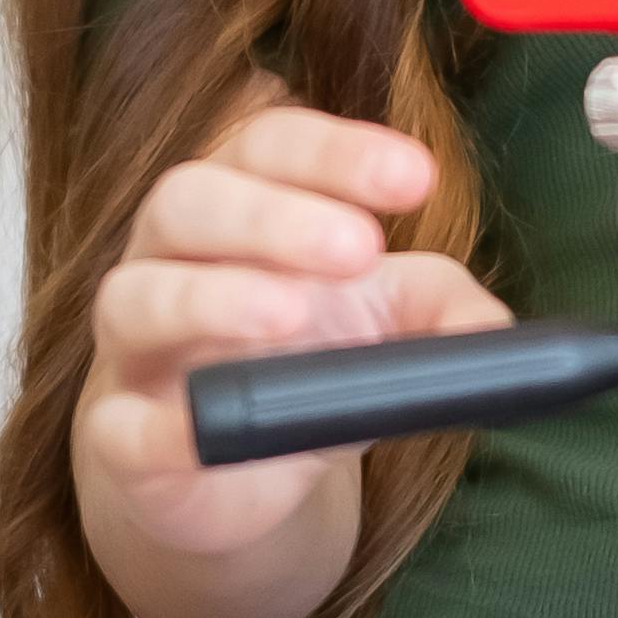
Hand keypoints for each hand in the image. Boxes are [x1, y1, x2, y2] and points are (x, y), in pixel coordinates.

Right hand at [73, 95, 509, 574]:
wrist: (233, 472)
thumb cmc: (303, 363)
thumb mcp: (387, 327)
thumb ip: (444, 312)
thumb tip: (498, 330)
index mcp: (238, 204)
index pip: (268, 145)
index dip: (338, 151)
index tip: (416, 178)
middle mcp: (171, 258)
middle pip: (189, 199)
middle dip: (274, 214)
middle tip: (360, 246)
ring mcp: (135, 348)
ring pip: (137, 296)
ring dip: (212, 298)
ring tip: (288, 313)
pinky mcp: (120, 438)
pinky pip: (121, 425)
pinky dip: (163, 425)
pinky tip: (209, 426)